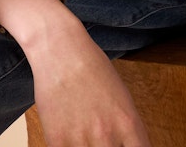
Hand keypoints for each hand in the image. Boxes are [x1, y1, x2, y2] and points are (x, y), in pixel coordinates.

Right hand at [28, 14, 150, 146]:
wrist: (62, 50)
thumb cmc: (92, 67)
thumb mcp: (122, 96)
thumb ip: (127, 128)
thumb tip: (128, 146)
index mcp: (128, 122)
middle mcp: (107, 135)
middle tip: (102, 137)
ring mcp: (82, 140)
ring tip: (85, 136)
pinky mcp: (57, 141)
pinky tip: (71, 138)